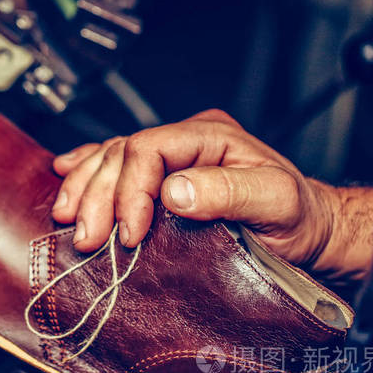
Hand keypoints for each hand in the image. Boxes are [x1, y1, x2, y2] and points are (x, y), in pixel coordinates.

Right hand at [51, 109, 372, 283]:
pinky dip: (87, 168)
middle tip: (86, 236)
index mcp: (209, 135)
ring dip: (84, 187)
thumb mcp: (275, 201)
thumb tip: (173, 191)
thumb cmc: (295, 216)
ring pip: (111, 158)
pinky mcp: (160, 176)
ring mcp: (171, 156)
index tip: (129, 233)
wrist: (305, 229)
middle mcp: (185, 140)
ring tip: (67, 216)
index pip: (149, 149)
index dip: (130, 190)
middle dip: (98, 196)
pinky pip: (114, 162)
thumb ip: (228, 192)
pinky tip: (68, 172)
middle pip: (122, 154)